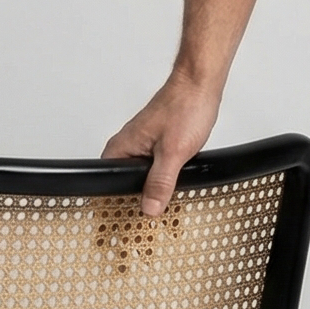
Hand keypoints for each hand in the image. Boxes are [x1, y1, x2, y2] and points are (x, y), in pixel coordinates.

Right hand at [102, 71, 221, 216]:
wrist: (200, 85)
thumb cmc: (184, 107)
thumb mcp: (173, 153)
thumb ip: (159, 183)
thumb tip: (149, 208)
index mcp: (120, 149)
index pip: (109, 187)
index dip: (119, 206)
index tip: (130, 222)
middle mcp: (126, 147)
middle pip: (126, 185)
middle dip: (139, 201)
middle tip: (153, 214)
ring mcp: (142, 146)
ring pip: (142, 178)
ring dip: (154, 189)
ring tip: (165, 200)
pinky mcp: (156, 144)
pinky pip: (154, 168)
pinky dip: (163, 177)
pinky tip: (175, 182)